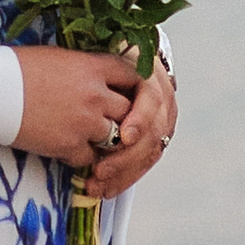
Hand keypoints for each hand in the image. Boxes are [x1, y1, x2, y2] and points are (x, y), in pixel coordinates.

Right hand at [11, 46, 137, 169]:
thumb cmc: (15, 68)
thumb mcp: (58, 57)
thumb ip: (84, 68)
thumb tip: (95, 78)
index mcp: (93, 67)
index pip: (133, 77)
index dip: (132, 88)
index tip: (125, 94)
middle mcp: (95, 95)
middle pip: (129, 111)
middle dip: (121, 117)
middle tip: (107, 121)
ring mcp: (84, 122)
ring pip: (114, 138)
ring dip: (103, 139)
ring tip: (84, 136)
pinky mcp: (69, 145)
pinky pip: (89, 157)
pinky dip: (80, 156)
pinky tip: (65, 148)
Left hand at [95, 59, 177, 195]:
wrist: (103, 58)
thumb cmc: (90, 55)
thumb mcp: (95, 58)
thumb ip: (98, 71)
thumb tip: (82, 78)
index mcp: (148, 72)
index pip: (153, 98)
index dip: (141, 118)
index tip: (125, 136)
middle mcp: (162, 96)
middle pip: (154, 130)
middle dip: (128, 156)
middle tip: (100, 171)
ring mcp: (162, 118)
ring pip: (151, 151)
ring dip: (125, 172)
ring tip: (96, 185)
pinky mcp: (154, 137)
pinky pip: (145, 161)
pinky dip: (126, 177)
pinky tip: (106, 189)